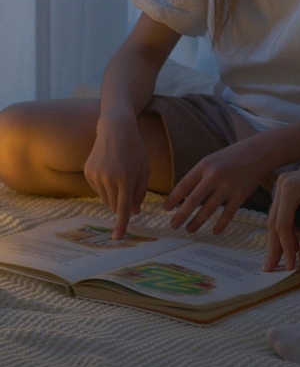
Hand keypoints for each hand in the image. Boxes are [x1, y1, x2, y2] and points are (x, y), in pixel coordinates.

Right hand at [84, 118, 149, 238]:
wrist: (115, 129)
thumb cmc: (135, 149)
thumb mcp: (144, 168)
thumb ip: (140, 191)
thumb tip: (133, 211)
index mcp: (126, 177)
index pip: (123, 207)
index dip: (121, 224)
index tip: (117, 238)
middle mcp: (108, 178)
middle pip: (114, 205)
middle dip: (122, 204)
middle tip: (129, 187)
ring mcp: (95, 175)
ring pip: (105, 198)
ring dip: (114, 194)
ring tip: (120, 174)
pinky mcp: (87, 172)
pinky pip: (97, 189)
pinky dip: (105, 186)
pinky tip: (110, 169)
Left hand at [164, 138, 267, 234]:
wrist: (262, 151)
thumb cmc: (235, 155)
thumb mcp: (214, 159)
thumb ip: (201, 174)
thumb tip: (185, 196)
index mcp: (205, 164)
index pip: (184, 185)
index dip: (173, 199)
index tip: (166, 209)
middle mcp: (215, 175)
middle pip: (193, 200)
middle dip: (181, 215)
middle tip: (173, 225)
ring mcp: (228, 186)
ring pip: (208, 210)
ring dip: (197, 222)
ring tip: (189, 229)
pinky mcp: (241, 194)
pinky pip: (228, 214)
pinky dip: (220, 224)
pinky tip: (215, 232)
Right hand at [264, 166, 299, 272]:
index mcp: (290, 188)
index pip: (282, 224)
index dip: (285, 247)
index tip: (290, 265)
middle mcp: (281, 184)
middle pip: (274, 221)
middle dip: (275, 246)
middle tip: (271, 268)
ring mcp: (280, 184)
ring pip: (274, 218)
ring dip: (277, 239)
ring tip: (278, 260)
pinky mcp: (283, 187)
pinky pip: (279, 212)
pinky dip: (282, 228)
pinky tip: (285, 244)